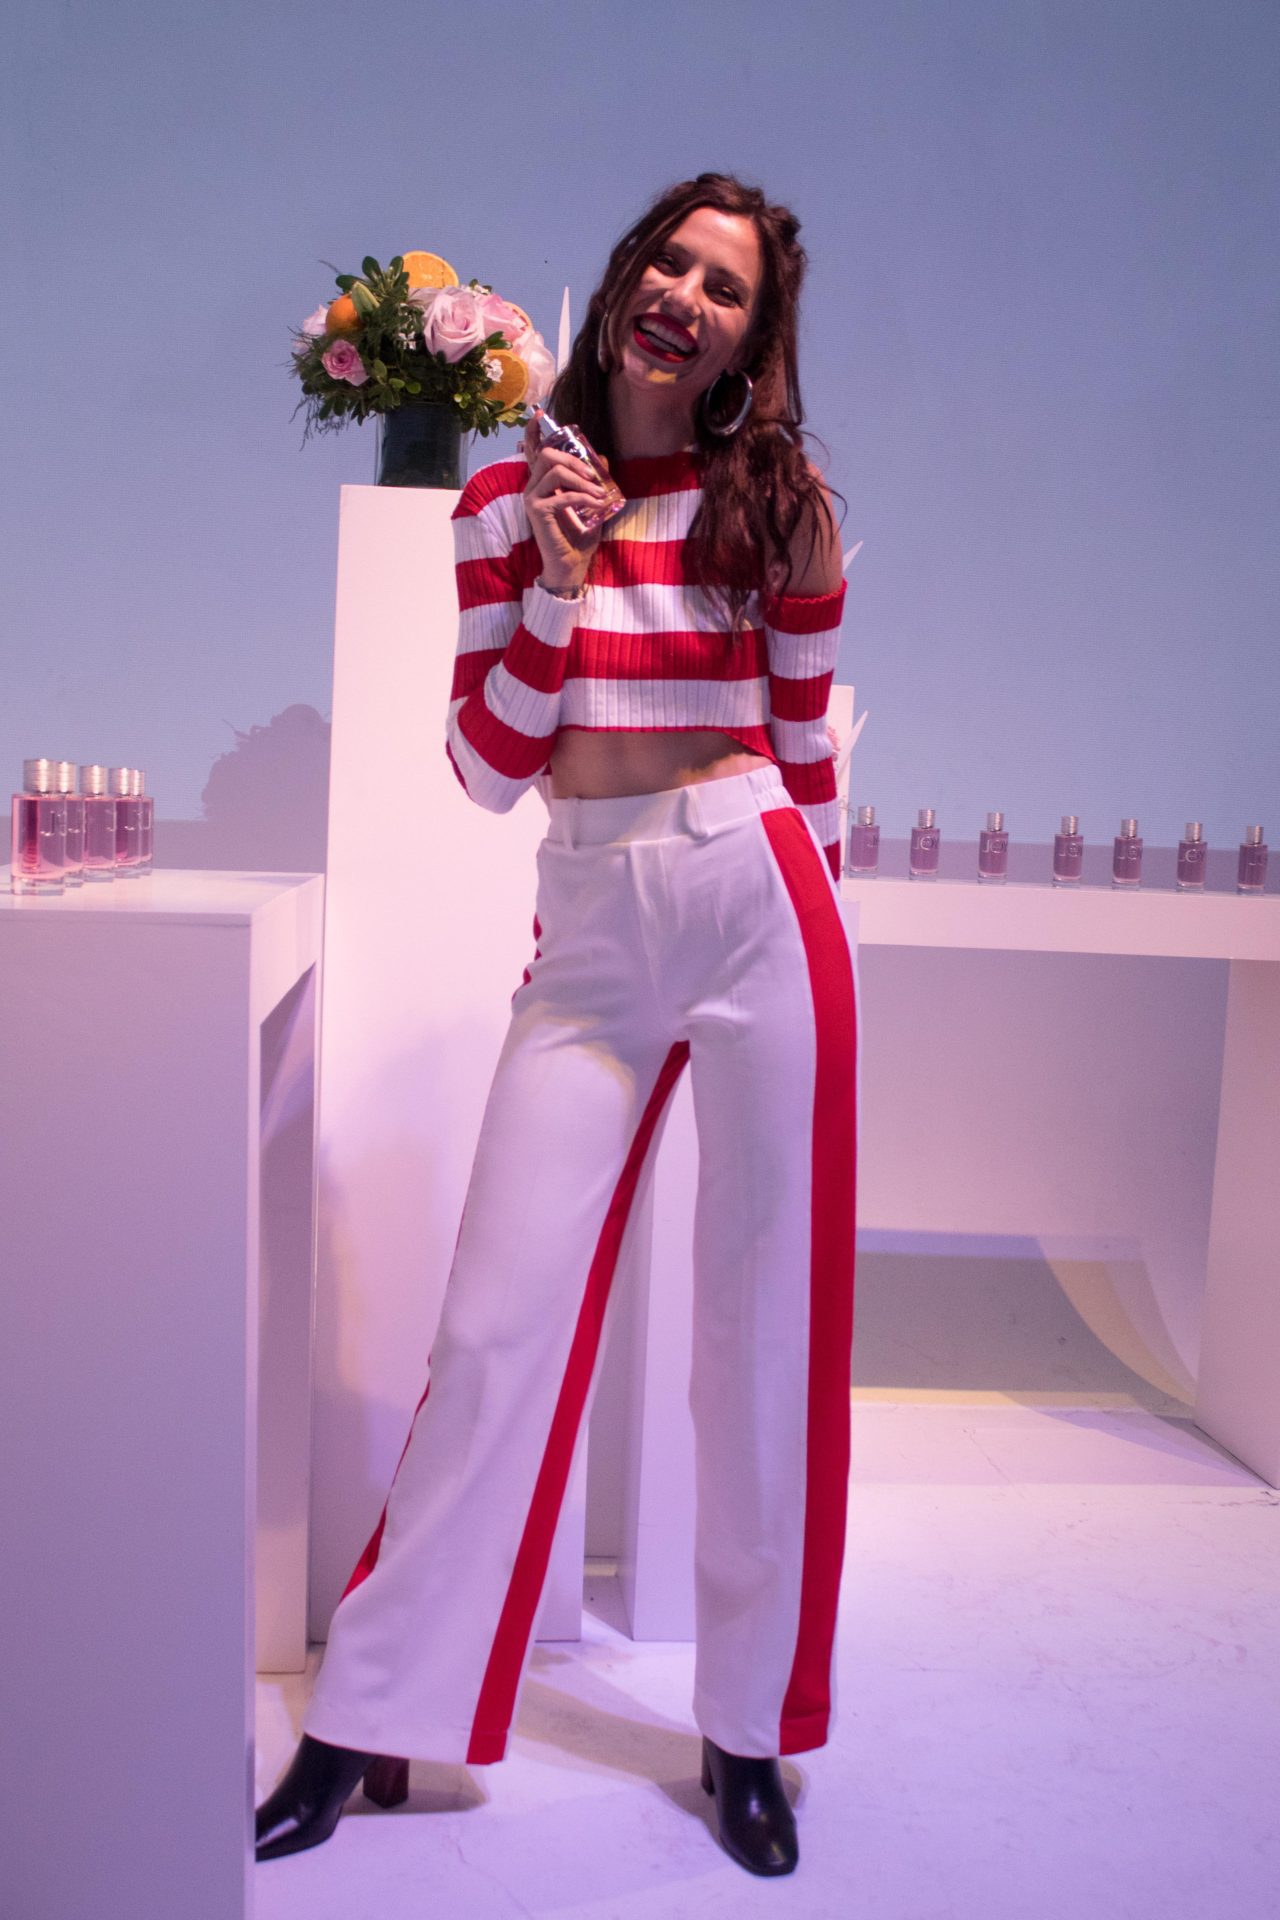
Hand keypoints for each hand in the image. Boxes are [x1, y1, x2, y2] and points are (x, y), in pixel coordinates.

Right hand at [522, 423, 610, 588]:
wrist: (571, 566)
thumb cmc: (578, 537)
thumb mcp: (592, 504)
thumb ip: (594, 482)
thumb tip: (602, 458)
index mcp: (542, 483)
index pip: (533, 452)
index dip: (534, 432)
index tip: (540, 415)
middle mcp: (532, 487)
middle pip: (547, 454)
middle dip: (574, 459)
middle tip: (593, 474)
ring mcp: (532, 499)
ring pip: (554, 469)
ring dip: (581, 477)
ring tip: (598, 491)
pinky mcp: (536, 512)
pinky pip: (562, 495)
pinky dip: (583, 497)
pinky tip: (596, 504)